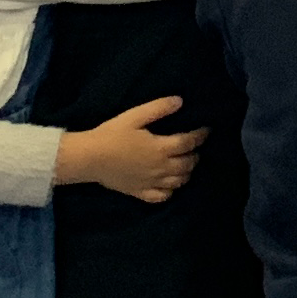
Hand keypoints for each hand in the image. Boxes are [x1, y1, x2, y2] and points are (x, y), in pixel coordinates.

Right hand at [56, 98, 205, 202]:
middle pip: (188, 164)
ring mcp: (152, 182)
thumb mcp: (134, 116)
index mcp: (161, 148)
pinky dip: (171, 191)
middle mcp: (161, 168)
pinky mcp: (140, 193)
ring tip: (186, 164)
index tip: (206, 129)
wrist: (89, 158)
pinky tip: (170, 184)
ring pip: (179, 181)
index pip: (189, 143)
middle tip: (195, 147)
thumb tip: (180, 101)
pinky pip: (162, 196)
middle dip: (195, 154)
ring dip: (187, 172)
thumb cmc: (111, 135)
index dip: (201, 135)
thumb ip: (158, 108)